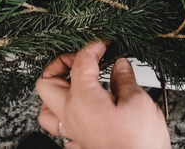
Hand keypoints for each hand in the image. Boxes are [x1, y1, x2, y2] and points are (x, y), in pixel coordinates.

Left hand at [35, 42, 170, 148]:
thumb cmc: (138, 143)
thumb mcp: (138, 101)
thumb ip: (125, 80)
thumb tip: (120, 66)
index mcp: (82, 98)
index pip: (80, 62)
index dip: (92, 48)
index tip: (103, 46)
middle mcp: (71, 116)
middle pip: (46, 82)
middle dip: (60, 65)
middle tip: (81, 60)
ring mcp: (72, 134)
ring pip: (46, 110)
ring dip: (55, 93)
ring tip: (72, 84)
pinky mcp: (80, 146)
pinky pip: (60, 129)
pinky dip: (66, 115)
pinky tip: (82, 112)